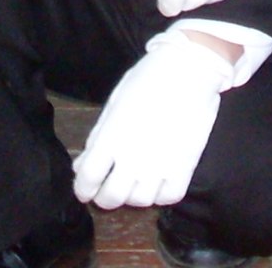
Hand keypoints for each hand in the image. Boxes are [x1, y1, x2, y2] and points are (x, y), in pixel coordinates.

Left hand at [74, 29, 235, 208]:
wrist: (190, 69)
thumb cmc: (147, 79)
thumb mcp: (115, 104)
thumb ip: (98, 138)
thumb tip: (82, 165)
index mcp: (111, 138)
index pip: (88, 179)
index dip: (82, 190)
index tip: (85, 190)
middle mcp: (133, 158)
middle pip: (111, 198)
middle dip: (104, 197)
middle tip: (108, 187)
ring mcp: (160, 166)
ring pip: (139, 201)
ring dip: (132, 195)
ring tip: (134, 181)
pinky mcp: (185, 168)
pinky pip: (168, 197)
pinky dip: (160, 193)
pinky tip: (158, 180)